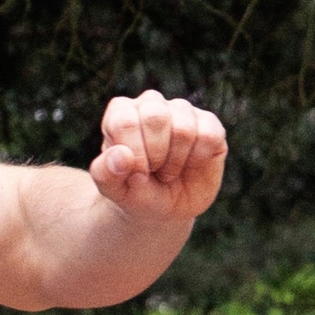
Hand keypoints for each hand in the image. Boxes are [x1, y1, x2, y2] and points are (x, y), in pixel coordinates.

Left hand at [88, 89, 227, 221]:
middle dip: (155, 156)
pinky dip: (198, 159)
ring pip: (184, 129)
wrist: (164, 210)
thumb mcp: (114, 190)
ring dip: (175, 162)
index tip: (135, 174)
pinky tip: (190, 165)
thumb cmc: (135, 192)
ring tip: (168, 171)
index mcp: (121, 113)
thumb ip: (105, 174)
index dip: (133, 155)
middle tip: (153, 171)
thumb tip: (121, 155)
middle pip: (156, 118)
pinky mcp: (209, 122)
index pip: (124, 121)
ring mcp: (182, 110)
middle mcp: (151, 104)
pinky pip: (208, 136)